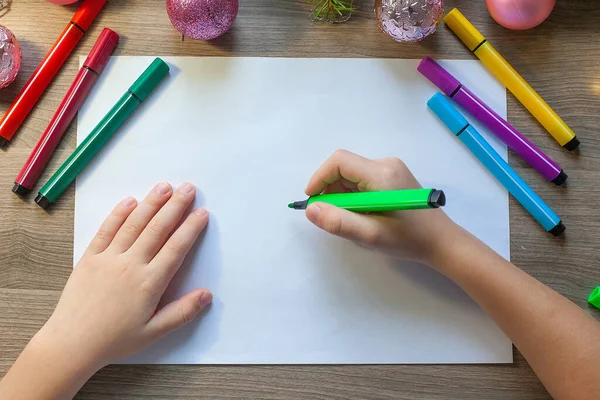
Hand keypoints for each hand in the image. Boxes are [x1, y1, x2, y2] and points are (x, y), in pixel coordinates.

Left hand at [32, 182, 211, 371]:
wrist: (72, 343)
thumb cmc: (114, 340)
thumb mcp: (153, 332)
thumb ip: (182, 312)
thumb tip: (207, 295)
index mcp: (150, 283)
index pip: (176, 248)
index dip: (191, 228)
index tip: (201, 213)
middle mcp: (130, 265)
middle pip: (158, 228)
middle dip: (175, 206)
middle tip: (188, 189)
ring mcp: (109, 258)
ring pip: (134, 224)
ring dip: (151, 203)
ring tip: (164, 186)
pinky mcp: (90, 258)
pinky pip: (106, 230)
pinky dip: (119, 214)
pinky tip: (130, 201)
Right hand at [305, 150, 457, 263]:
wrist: (441, 242)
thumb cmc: (407, 239)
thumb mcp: (369, 235)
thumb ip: (338, 221)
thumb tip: (310, 208)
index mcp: (381, 174)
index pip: (339, 161)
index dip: (319, 178)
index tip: (312, 201)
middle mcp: (386, 164)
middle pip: (345, 168)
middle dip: (331, 190)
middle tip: (332, 216)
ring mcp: (391, 169)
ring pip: (352, 174)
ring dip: (342, 195)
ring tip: (351, 219)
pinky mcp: (393, 176)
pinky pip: (363, 179)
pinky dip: (354, 195)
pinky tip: (362, 215)